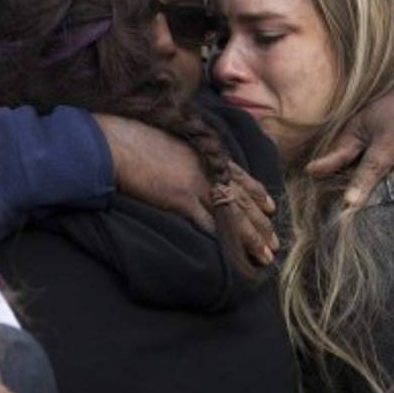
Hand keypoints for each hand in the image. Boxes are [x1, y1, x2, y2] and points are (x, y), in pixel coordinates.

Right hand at [95, 114, 276, 264]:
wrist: (117, 142)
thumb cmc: (136, 137)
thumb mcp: (171, 140)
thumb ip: (186, 154)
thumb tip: (187, 165)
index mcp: (206, 154)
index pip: (240, 177)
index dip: (258, 194)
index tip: (270, 207)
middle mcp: (208, 170)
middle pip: (243, 201)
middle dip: (261, 225)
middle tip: (276, 243)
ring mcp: (197, 185)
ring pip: (233, 216)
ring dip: (251, 239)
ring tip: (265, 256)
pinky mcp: (181, 199)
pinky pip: (208, 224)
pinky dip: (222, 241)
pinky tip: (232, 254)